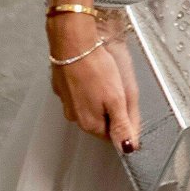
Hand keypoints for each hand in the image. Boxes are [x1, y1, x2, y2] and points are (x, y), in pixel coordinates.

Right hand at [48, 16, 139, 151]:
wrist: (73, 42)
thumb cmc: (95, 67)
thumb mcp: (117, 99)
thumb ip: (122, 125)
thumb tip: (127, 148)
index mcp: (90, 123)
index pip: (111, 135)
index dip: (123, 123)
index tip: (128, 106)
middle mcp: (75, 116)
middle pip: (101, 121)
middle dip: (112, 109)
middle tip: (118, 89)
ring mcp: (66, 101)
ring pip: (89, 106)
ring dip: (99, 97)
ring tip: (105, 78)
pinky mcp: (61, 86)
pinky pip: (79, 92)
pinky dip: (87, 85)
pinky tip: (92, 73)